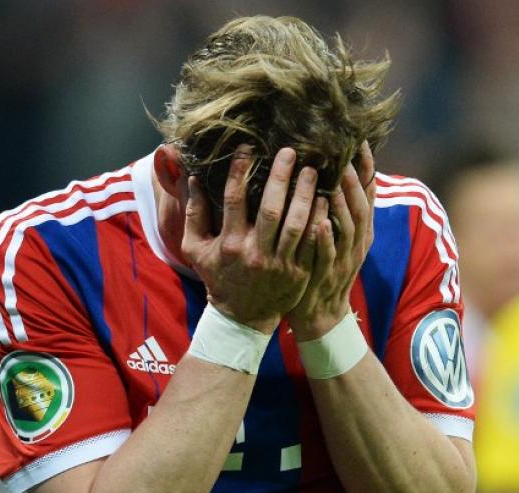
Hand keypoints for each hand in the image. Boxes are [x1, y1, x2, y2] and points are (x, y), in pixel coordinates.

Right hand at [182, 146, 321, 333]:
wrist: (242, 318)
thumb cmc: (219, 278)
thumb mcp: (196, 250)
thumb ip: (194, 214)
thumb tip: (192, 178)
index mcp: (230, 243)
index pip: (234, 200)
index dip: (240, 171)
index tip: (248, 147)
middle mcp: (256, 253)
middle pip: (271, 209)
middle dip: (281, 178)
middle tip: (291, 152)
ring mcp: (280, 265)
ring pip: (297, 224)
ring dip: (306, 195)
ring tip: (313, 172)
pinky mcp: (299, 273)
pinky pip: (313, 243)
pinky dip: (320, 221)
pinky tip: (326, 201)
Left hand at [287, 142, 375, 340]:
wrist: (322, 313)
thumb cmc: (324, 267)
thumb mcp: (340, 236)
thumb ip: (342, 207)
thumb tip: (338, 171)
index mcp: (362, 230)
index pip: (369, 193)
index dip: (367, 167)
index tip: (360, 139)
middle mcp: (358, 242)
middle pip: (361, 206)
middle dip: (355, 179)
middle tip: (345, 152)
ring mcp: (345, 259)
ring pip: (348, 227)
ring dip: (342, 203)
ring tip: (335, 180)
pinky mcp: (328, 274)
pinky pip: (329, 254)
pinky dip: (326, 238)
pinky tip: (320, 222)